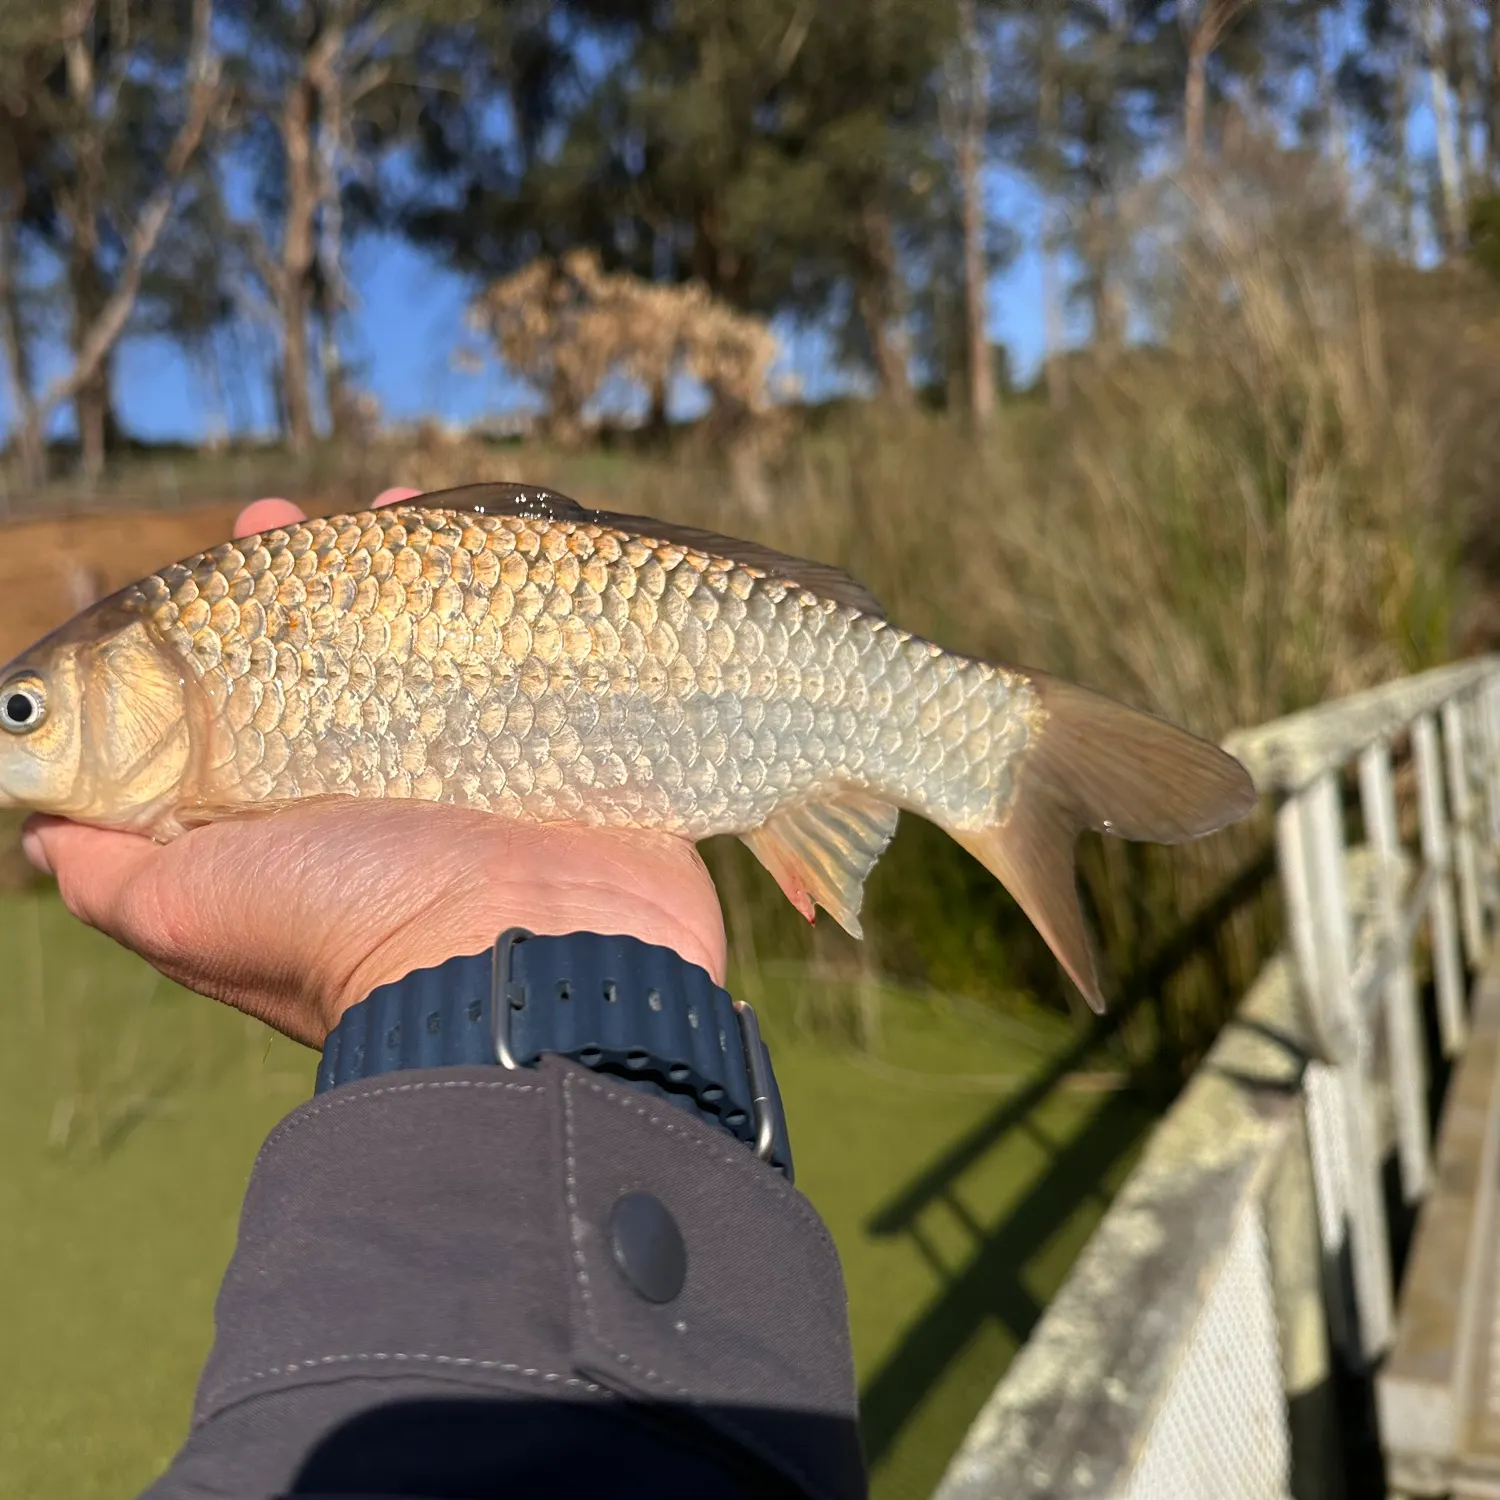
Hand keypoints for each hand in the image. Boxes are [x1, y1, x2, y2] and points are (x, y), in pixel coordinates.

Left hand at [22, 489, 726, 1048]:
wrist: (530, 950)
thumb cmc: (348, 925)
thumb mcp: (184, 909)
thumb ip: (107, 872)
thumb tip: (40, 833)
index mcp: (289, 824)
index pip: (233, 704)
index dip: (212, 628)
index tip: (219, 561)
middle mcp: (373, 791)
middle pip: (325, 659)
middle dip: (296, 578)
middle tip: (284, 515)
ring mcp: (465, 762)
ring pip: (419, 642)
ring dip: (395, 565)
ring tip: (389, 503)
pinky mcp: (543, 742)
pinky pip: (510, 645)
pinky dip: (494, 586)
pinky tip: (475, 528)